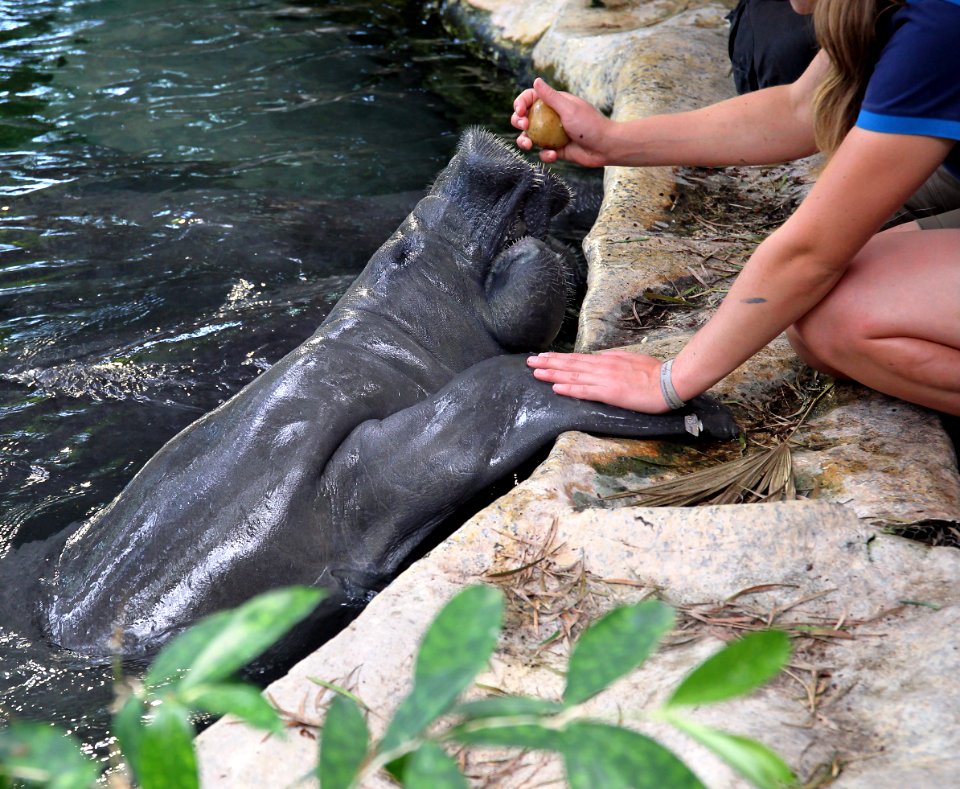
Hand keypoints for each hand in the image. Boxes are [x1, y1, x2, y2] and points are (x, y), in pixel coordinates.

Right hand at [511, 78, 611, 167]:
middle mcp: (551, 118)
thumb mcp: (568, 108)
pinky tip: (553, 155)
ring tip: (528, 145)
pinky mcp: (556, 150)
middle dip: (518, 121)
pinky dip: (545, 155)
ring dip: (524, 141)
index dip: (521, 103)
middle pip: (526, 118)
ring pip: (530, 137)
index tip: (519, 111)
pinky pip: (543, 152)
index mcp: (554, 103)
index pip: (531, 99)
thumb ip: (550, 96)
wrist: (605, 147)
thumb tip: (536, 80)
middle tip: (523, 126)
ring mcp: (552, 135)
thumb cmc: (590, 125)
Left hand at [527, 349, 672, 413]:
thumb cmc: (654, 372)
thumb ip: (614, 360)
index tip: (544, 356)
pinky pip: (584, 391)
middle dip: (548, 362)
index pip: (577, 358)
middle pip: (570, 364)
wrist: (669, 381)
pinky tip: (555, 388)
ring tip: (536, 372)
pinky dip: (569, 388)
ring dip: (552, 373)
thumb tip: (601, 359)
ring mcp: (604, 379)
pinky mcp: (609, 393)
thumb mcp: (630, 360)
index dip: (559, 358)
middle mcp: (602, 367)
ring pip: (573, 375)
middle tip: (530, 361)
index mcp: (607, 360)